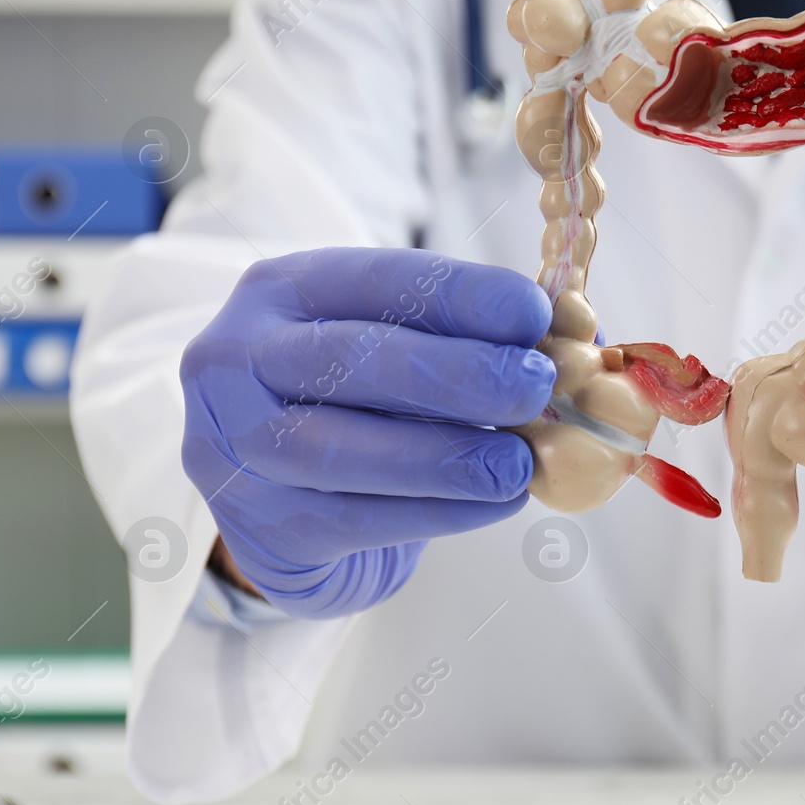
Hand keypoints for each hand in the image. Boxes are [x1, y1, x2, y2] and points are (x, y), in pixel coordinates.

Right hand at [180, 247, 554, 616]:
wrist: (280, 502)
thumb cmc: (358, 402)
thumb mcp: (395, 346)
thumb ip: (463, 337)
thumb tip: (568, 338)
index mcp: (282, 290)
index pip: (376, 279)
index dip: (460, 295)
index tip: (535, 313)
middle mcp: (238, 359)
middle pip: (350, 360)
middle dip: (456, 373)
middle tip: (535, 386)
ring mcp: (236, 446)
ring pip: (345, 450)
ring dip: (446, 456)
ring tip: (519, 462)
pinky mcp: (261, 525)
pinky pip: (358, 519)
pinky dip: (440, 511)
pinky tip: (497, 501)